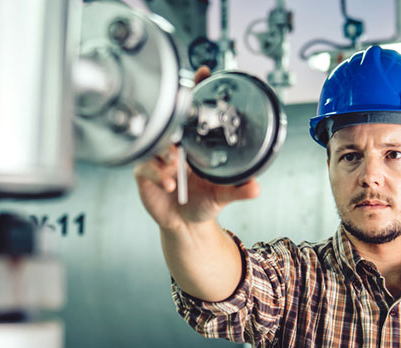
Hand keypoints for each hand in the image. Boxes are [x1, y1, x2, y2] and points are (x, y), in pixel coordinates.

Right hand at [134, 66, 260, 230]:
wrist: (184, 224)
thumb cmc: (202, 202)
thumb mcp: (222, 195)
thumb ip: (238, 190)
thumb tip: (256, 187)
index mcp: (194, 144)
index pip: (194, 111)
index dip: (197, 89)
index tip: (204, 71)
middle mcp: (174, 147)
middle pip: (171, 122)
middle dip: (174, 120)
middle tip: (181, 128)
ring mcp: (157, 158)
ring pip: (157, 145)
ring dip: (166, 153)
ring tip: (176, 164)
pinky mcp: (144, 173)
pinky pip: (146, 167)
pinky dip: (158, 174)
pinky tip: (170, 184)